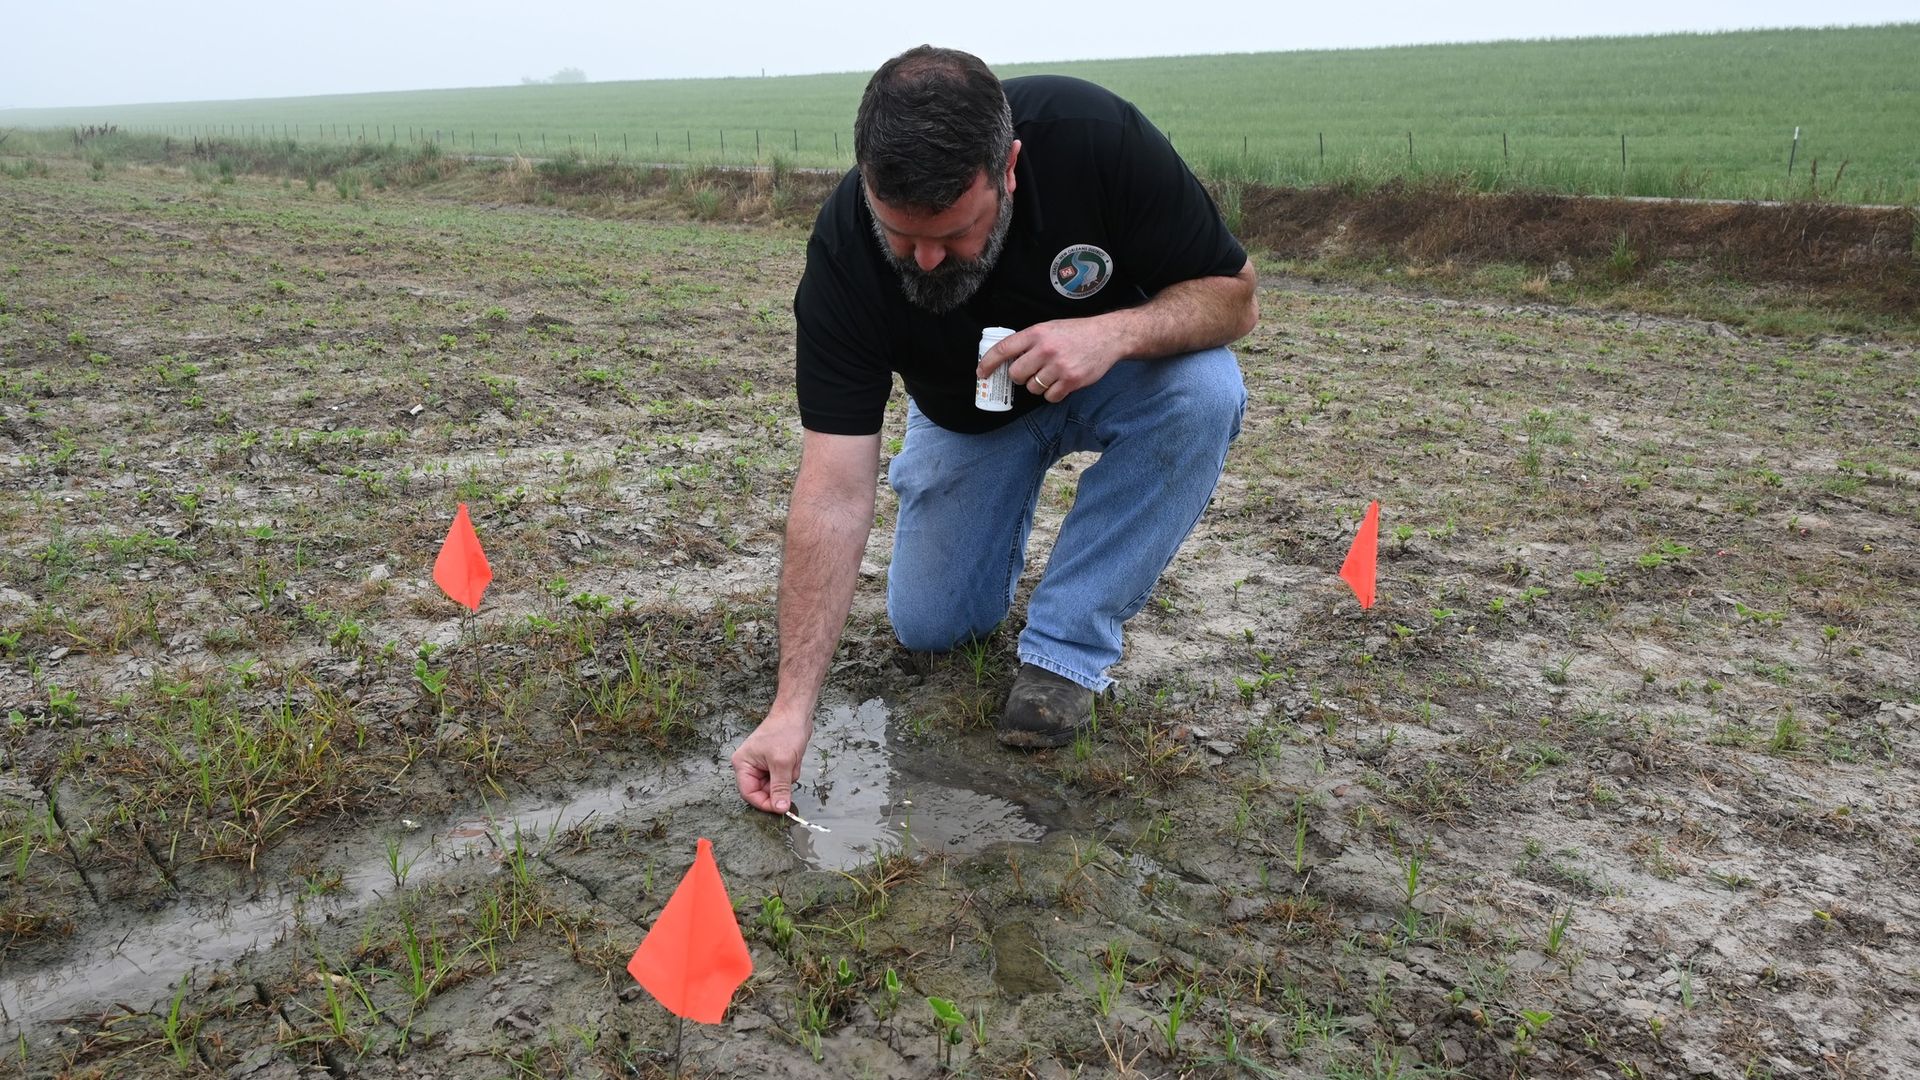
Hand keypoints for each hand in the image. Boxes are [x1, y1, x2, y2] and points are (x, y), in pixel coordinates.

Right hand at [730, 713, 812, 813]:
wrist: (796, 713)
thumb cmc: (785, 732)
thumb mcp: (782, 763)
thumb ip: (780, 788)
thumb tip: (780, 808)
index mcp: (743, 764)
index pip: (749, 794)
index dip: (765, 803)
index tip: (781, 808)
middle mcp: (749, 766)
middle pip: (762, 791)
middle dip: (779, 785)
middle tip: (789, 774)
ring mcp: (761, 764)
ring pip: (775, 785)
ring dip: (787, 778)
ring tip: (791, 761)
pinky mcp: (773, 762)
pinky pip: (782, 778)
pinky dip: (790, 772)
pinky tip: (794, 759)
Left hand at [977, 317, 1129, 402]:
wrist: (1108, 336)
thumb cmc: (1076, 332)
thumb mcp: (1050, 328)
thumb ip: (1029, 341)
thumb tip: (1006, 360)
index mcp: (1037, 333)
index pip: (1003, 349)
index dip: (988, 363)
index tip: (981, 373)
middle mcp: (1045, 349)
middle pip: (1016, 374)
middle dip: (1019, 377)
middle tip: (1029, 372)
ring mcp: (1059, 366)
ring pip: (1032, 388)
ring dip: (1037, 385)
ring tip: (1050, 374)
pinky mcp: (1071, 381)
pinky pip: (1050, 397)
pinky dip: (1053, 393)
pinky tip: (1061, 382)